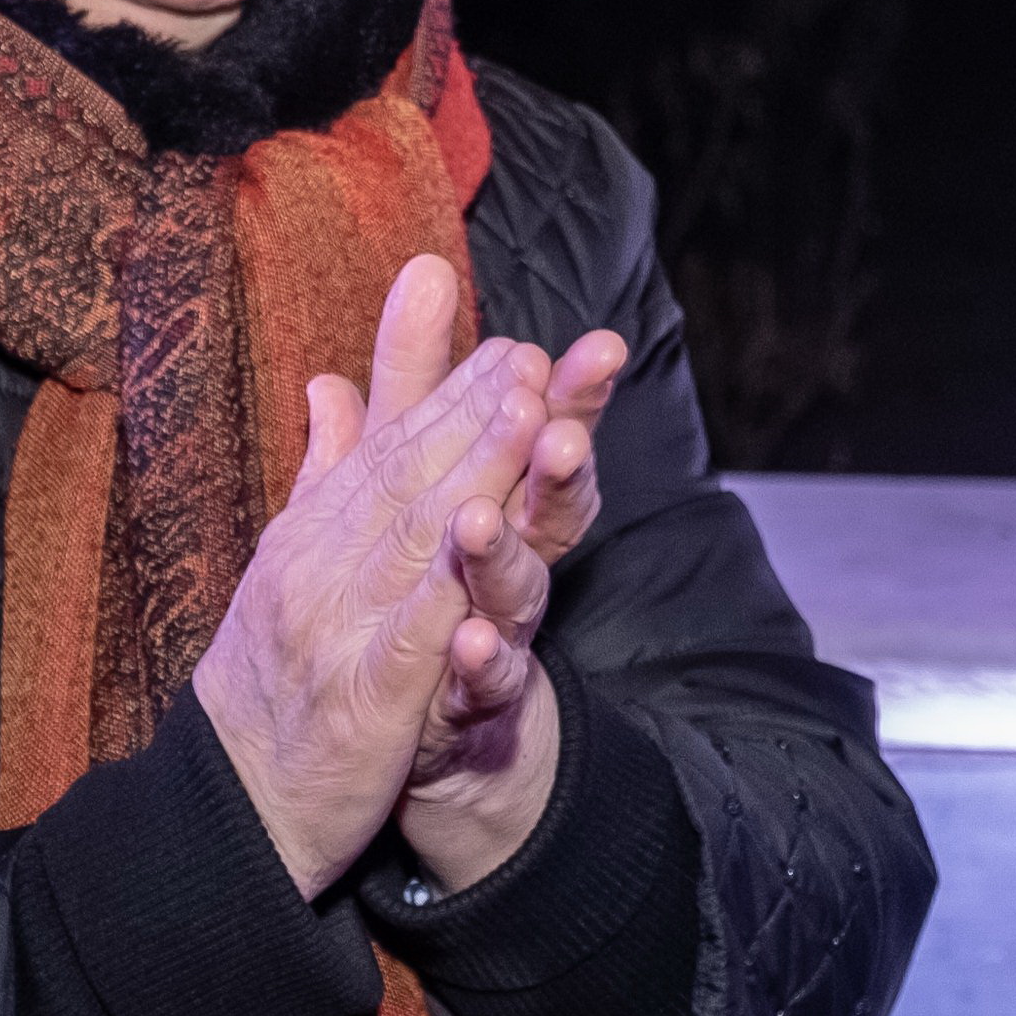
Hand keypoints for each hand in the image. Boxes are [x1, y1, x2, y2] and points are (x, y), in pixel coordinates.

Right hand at [189, 255, 551, 895]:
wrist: (234, 803)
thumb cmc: (272, 678)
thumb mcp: (294, 561)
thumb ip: (326, 471)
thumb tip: (330, 381)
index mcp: (310, 535)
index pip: (389, 452)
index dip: (453, 397)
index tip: (513, 349)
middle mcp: (317, 571)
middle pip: (406, 482)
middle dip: (474, 416)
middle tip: (533, 362)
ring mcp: (336, 635)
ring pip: (414, 546)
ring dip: (474, 479)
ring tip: (528, 424)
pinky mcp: (360, 707)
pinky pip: (407, 645)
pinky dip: (448, 599)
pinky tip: (491, 556)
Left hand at [400, 327, 622, 890]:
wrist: (442, 741)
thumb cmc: (442, 593)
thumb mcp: (421, 473)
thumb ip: (420, 379)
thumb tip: (423, 274)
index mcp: (501, 502)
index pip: (540, 440)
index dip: (569, 396)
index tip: (594, 347)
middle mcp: (513, 564)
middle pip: (546, 508)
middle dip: (556, 465)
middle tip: (554, 422)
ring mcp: (502, 637)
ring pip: (515, 593)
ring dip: (501, 556)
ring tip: (477, 522)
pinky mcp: (478, 710)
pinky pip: (484, 688)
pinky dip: (481, 666)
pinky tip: (471, 644)